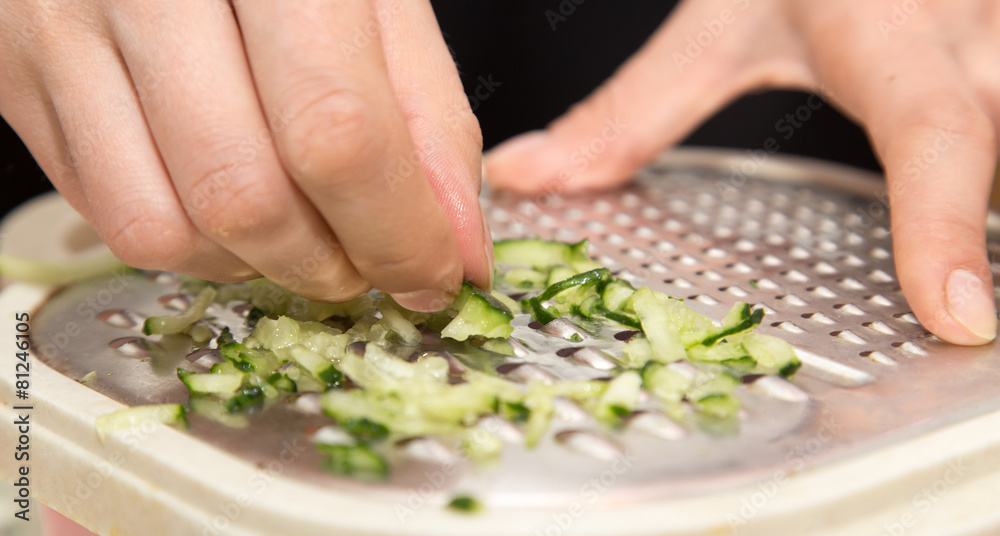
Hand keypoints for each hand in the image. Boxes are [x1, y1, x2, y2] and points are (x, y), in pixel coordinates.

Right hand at [0, 0, 489, 311]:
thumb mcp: (378, 1)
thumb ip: (429, 119)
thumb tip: (455, 249)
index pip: (337, 131)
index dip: (398, 233)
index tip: (436, 276)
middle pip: (248, 196)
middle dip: (334, 265)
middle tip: (372, 261)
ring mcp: (65, 32)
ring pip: (174, 229)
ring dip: (264, 268)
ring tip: (306, 234)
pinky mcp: (21, 79)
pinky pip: (114, 221)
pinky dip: (197, 249)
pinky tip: (233, 213)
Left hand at [486, 0, 998, 344]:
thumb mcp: (720, 28)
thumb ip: (632, 114)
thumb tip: (526, 178)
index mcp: (889, 39)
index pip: (933, 136)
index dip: (944, 228)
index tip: (957, 319)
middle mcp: (974, 40)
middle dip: (981, 234)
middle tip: (961, 321)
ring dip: (987, 215)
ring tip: (959, 278)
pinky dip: (989, 198)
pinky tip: (969, 225)